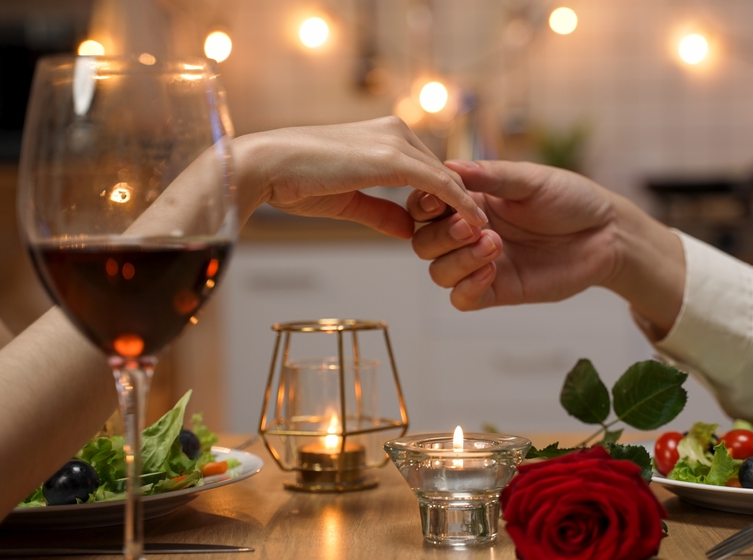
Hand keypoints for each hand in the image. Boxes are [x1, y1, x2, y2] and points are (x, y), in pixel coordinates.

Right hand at [234, 117, 486, 237]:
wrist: (269, 167)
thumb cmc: (297, 182)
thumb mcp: (349, 200)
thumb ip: (381, 211)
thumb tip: (408, 230)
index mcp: (384, 137)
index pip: (427, 170)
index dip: (442, 199)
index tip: (457, 226)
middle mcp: (395, 131)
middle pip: (442, 172)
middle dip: (458, 204)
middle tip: (479, 235)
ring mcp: (397, 142)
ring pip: (446, 178)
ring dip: (464, 207)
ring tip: (484, 235)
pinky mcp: (395, 159)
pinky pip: (440, 184)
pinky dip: (460, 204)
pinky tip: (475, 223)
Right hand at [408, 159, 684, 335]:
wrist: (607, 233)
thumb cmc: (570, 199)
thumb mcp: (530, 180)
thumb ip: (490, 177)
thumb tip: (449, 166)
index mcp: (471, 201)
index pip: (425, 206)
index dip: (423, 205)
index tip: (439, 201)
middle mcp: (469, 234)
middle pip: (424, 243)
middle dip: (441, 235)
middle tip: (472, 226)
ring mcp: (481, 264)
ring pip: (439, 272)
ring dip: (457, 259)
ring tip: (494, 244)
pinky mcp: (499, 291)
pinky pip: (462, 298)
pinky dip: (467, 286)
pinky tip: (491, 270)